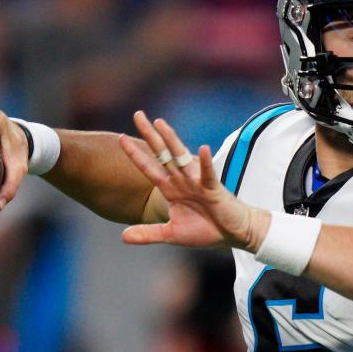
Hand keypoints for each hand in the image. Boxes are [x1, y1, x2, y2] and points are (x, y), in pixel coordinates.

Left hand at [118, 111, 269, 250]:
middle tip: (138, 115)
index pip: (149, 168)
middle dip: (150, 135)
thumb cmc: (205, 230)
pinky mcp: (213, 189)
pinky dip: (206, 162)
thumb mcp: (171, 234)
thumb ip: (148, 233)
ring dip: (171, 140)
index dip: (135, 154)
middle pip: (162, 154)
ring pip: (181, 157)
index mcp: (171, 189)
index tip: (120, 138)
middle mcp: (182, 181)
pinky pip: (208, 174)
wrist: (232, 234)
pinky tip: (203, 148)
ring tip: (160, 123)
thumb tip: (123, 237)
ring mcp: (197, 182)